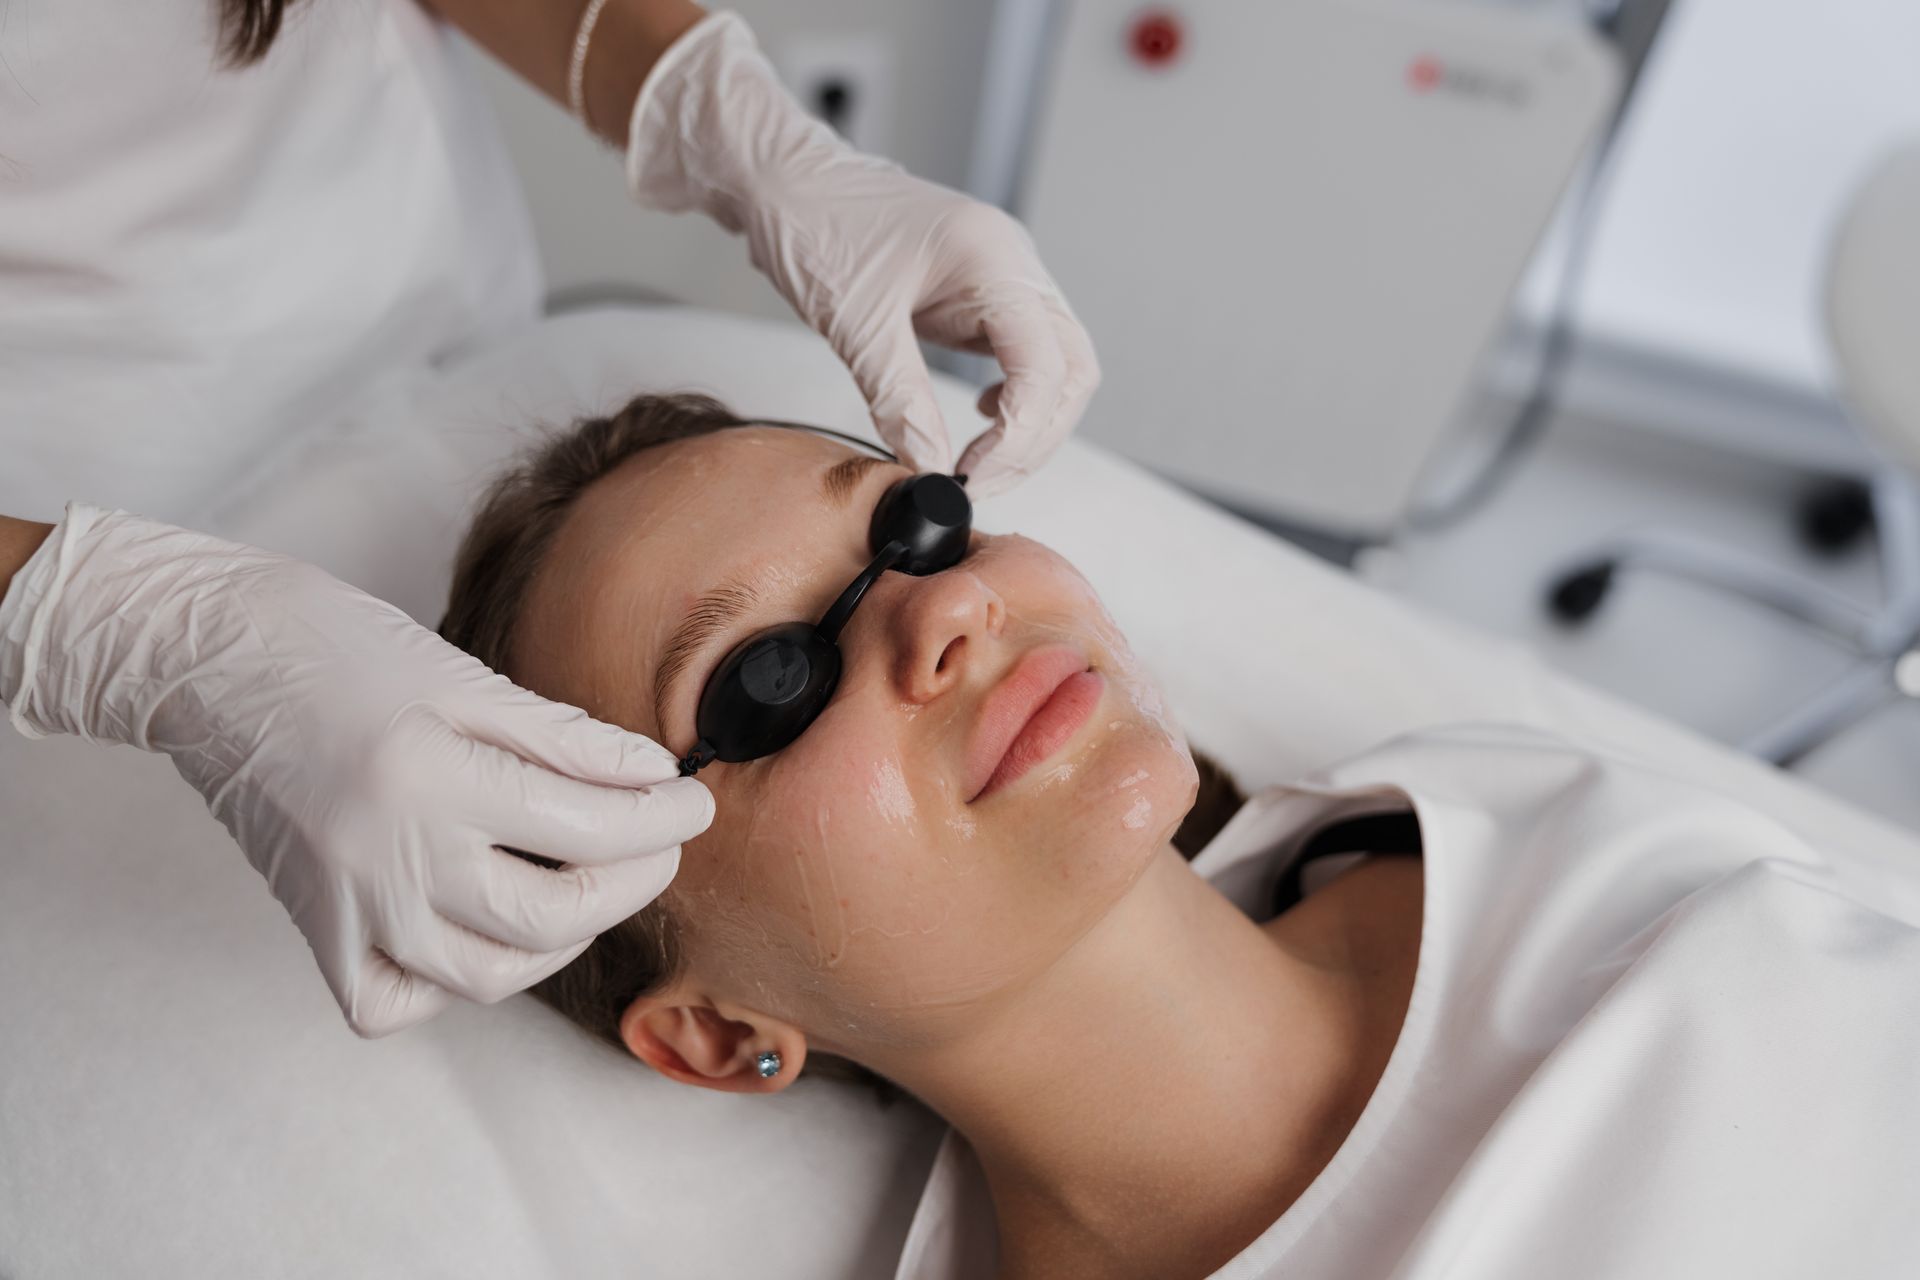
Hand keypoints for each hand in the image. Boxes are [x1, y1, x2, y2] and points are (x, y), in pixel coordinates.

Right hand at [0, 505, 712, 1036]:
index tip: (694, 803)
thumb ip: (564, 737)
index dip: (660, 818)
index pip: (586, 822)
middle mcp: (388, 856)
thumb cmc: (331, 648)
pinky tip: (488, 930)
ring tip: (591, 885)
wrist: (204, 661)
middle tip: (662, 845)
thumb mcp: (462, 672)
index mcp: (431, 774)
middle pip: (551, 914)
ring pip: (487, 975)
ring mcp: (346, 906)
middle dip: (631, 883)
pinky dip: (456, 983)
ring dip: (562, 938)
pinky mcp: (313, 930)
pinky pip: (398, 1001)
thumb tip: (653, 777)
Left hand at [624, 11, 1099, 498]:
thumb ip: (899, 400)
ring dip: (1028, 423)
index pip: (1047, 366)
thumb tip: (929, 466)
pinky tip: (977, 415)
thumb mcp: (856, 323)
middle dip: (1033, 438)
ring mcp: (1006, 277)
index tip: (971, 476)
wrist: (787, 180)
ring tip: (977, 462)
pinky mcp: (984, 293)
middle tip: (979, 481)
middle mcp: (1015, 264)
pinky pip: (1026, 354)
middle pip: (1070, 371)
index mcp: (994, 258)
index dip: (1018, 436)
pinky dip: (1014, 398)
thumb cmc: (816, 222)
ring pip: (1057, 366)